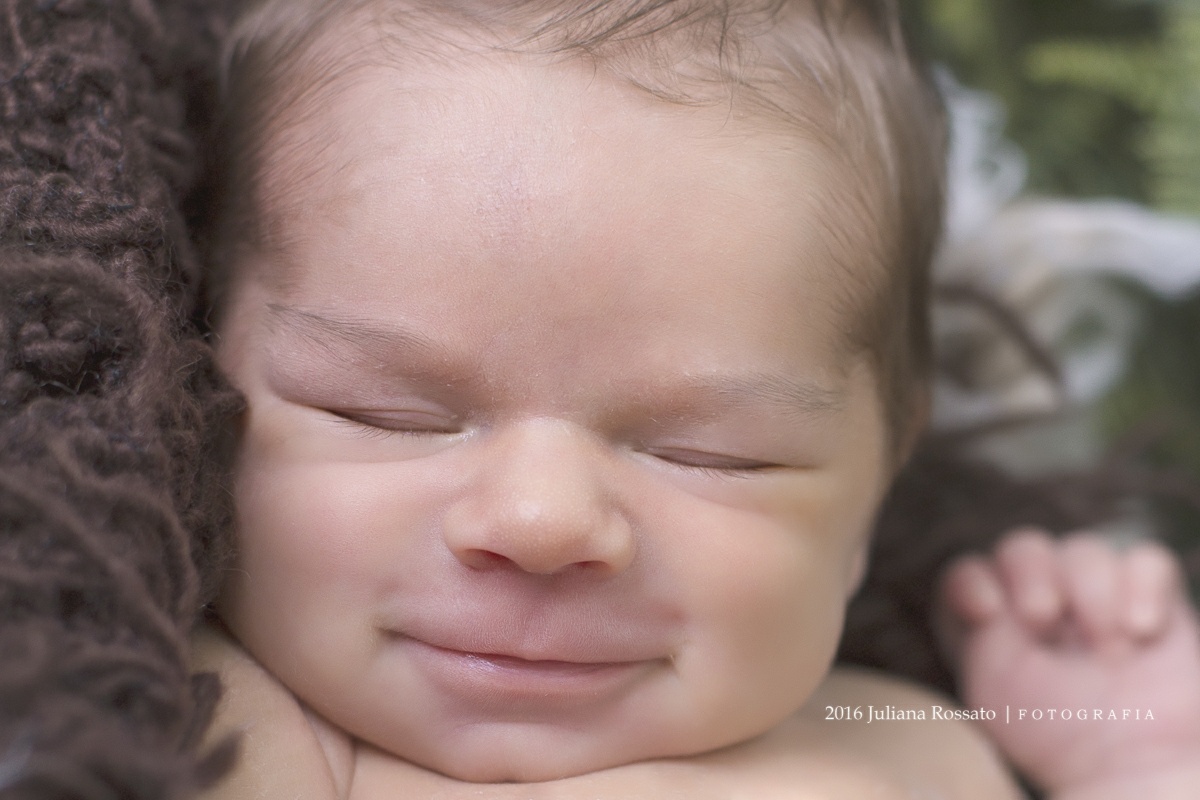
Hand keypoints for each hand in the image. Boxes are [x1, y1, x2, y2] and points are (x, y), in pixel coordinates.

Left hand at [939, 529, 1199, 793]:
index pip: (968, 572)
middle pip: (1023, 546)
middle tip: (1043, 621)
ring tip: (1107, 650)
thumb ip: (979, 635)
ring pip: (1084, 548)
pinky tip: (1140, 630)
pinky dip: (1143, 586)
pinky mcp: (1151, 601)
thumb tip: (985, 596)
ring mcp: (1095, 596)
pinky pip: (1148, 560)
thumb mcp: (996, 689)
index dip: (970, 581)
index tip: (986, 612)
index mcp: (993, 619)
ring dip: (1090, 589)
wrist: (1130, 772)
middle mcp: (1040, 599)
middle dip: (1030, 573)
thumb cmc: (1056, 737)